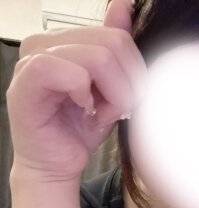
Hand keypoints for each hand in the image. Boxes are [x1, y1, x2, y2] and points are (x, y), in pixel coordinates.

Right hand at [6, 0, 146, 181]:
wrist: (58, 162)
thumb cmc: (81, 128)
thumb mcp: (110, 89)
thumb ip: (115, 50)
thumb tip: (124, 5)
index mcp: (67, 40)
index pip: (119, 38)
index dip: (134, 73)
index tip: (128, 100)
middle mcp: (47, 42)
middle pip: (112, 45)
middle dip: (125, 86)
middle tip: (115, 110)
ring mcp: (33, 59)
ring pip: (96, 58)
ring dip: (110, 94)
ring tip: (98, 113)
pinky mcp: (26, 82)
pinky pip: (63, 70)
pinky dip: (83, 93)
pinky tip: (83, 109)